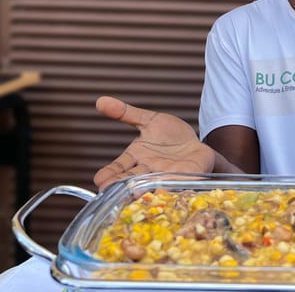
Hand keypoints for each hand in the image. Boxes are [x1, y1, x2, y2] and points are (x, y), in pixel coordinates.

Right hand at [92, 96, 215, 188]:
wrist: (196, 144)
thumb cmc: (171, 136)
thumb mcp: (149, 120)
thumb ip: (126, 113)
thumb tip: (100, 101)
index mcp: (136, 157)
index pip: (118, 167)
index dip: (109, 174)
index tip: (99, 180)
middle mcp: (148, 170)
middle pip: (131, 180)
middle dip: (120, 186)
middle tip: (109, 191)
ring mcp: (165, 175)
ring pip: (151, 185)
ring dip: (143, 190)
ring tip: (134, 194)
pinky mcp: (185, 177)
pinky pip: (177, 184)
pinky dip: (172, 188)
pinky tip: (166, 192)